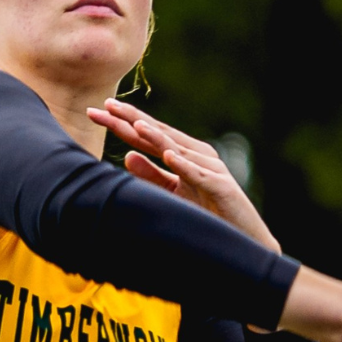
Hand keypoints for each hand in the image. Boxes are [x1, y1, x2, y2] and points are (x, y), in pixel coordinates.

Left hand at [88, 100, 279, 251]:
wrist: (243, 235)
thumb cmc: (207, 212)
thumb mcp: (172, 192)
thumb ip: (151, 174)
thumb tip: (127, 155)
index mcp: (183, 154)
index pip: (148, 135)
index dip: (124, 122)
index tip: (99, 110)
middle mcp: (197, 155)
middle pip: (159, 134)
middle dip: (132, 119)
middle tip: (106, 106)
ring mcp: (210, 169)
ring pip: (178, 150)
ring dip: (157, 136)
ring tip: (135, 125)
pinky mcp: (221, 186)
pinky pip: (199, 175)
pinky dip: (184, 165)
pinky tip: (168, 155)